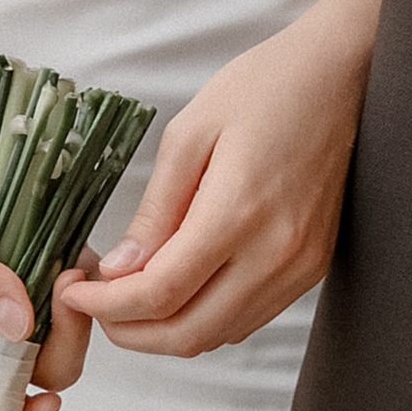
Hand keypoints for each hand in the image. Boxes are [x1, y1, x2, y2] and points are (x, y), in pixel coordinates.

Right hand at [0, 63, 69, 410]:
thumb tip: (17, 331)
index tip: (46, 405)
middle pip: (41, 365)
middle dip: (62, 345)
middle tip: (63, 291)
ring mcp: (24, 273)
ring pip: (71, 326)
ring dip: (82, 310)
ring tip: (72, 263)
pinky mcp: (56, 238)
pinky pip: (87, 278)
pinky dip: (95, 275)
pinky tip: (86, 249)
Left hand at [56, 0, 375, 361]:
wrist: (339, 75)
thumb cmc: (265, 87)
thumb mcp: (190, 133)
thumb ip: (155, 209)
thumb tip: (119, 269)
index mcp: (239, 213)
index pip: (161, 292)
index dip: (106, 305)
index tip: (72, 290)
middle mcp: (276, 253)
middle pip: (188, 333)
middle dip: (128, 331)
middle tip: (93, 304)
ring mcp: (300, 266)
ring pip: (218, 334)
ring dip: (165, 330)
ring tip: (129, 296)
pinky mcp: (312, 267)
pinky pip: (248, 318)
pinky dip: (205, 318)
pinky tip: (180, 288)